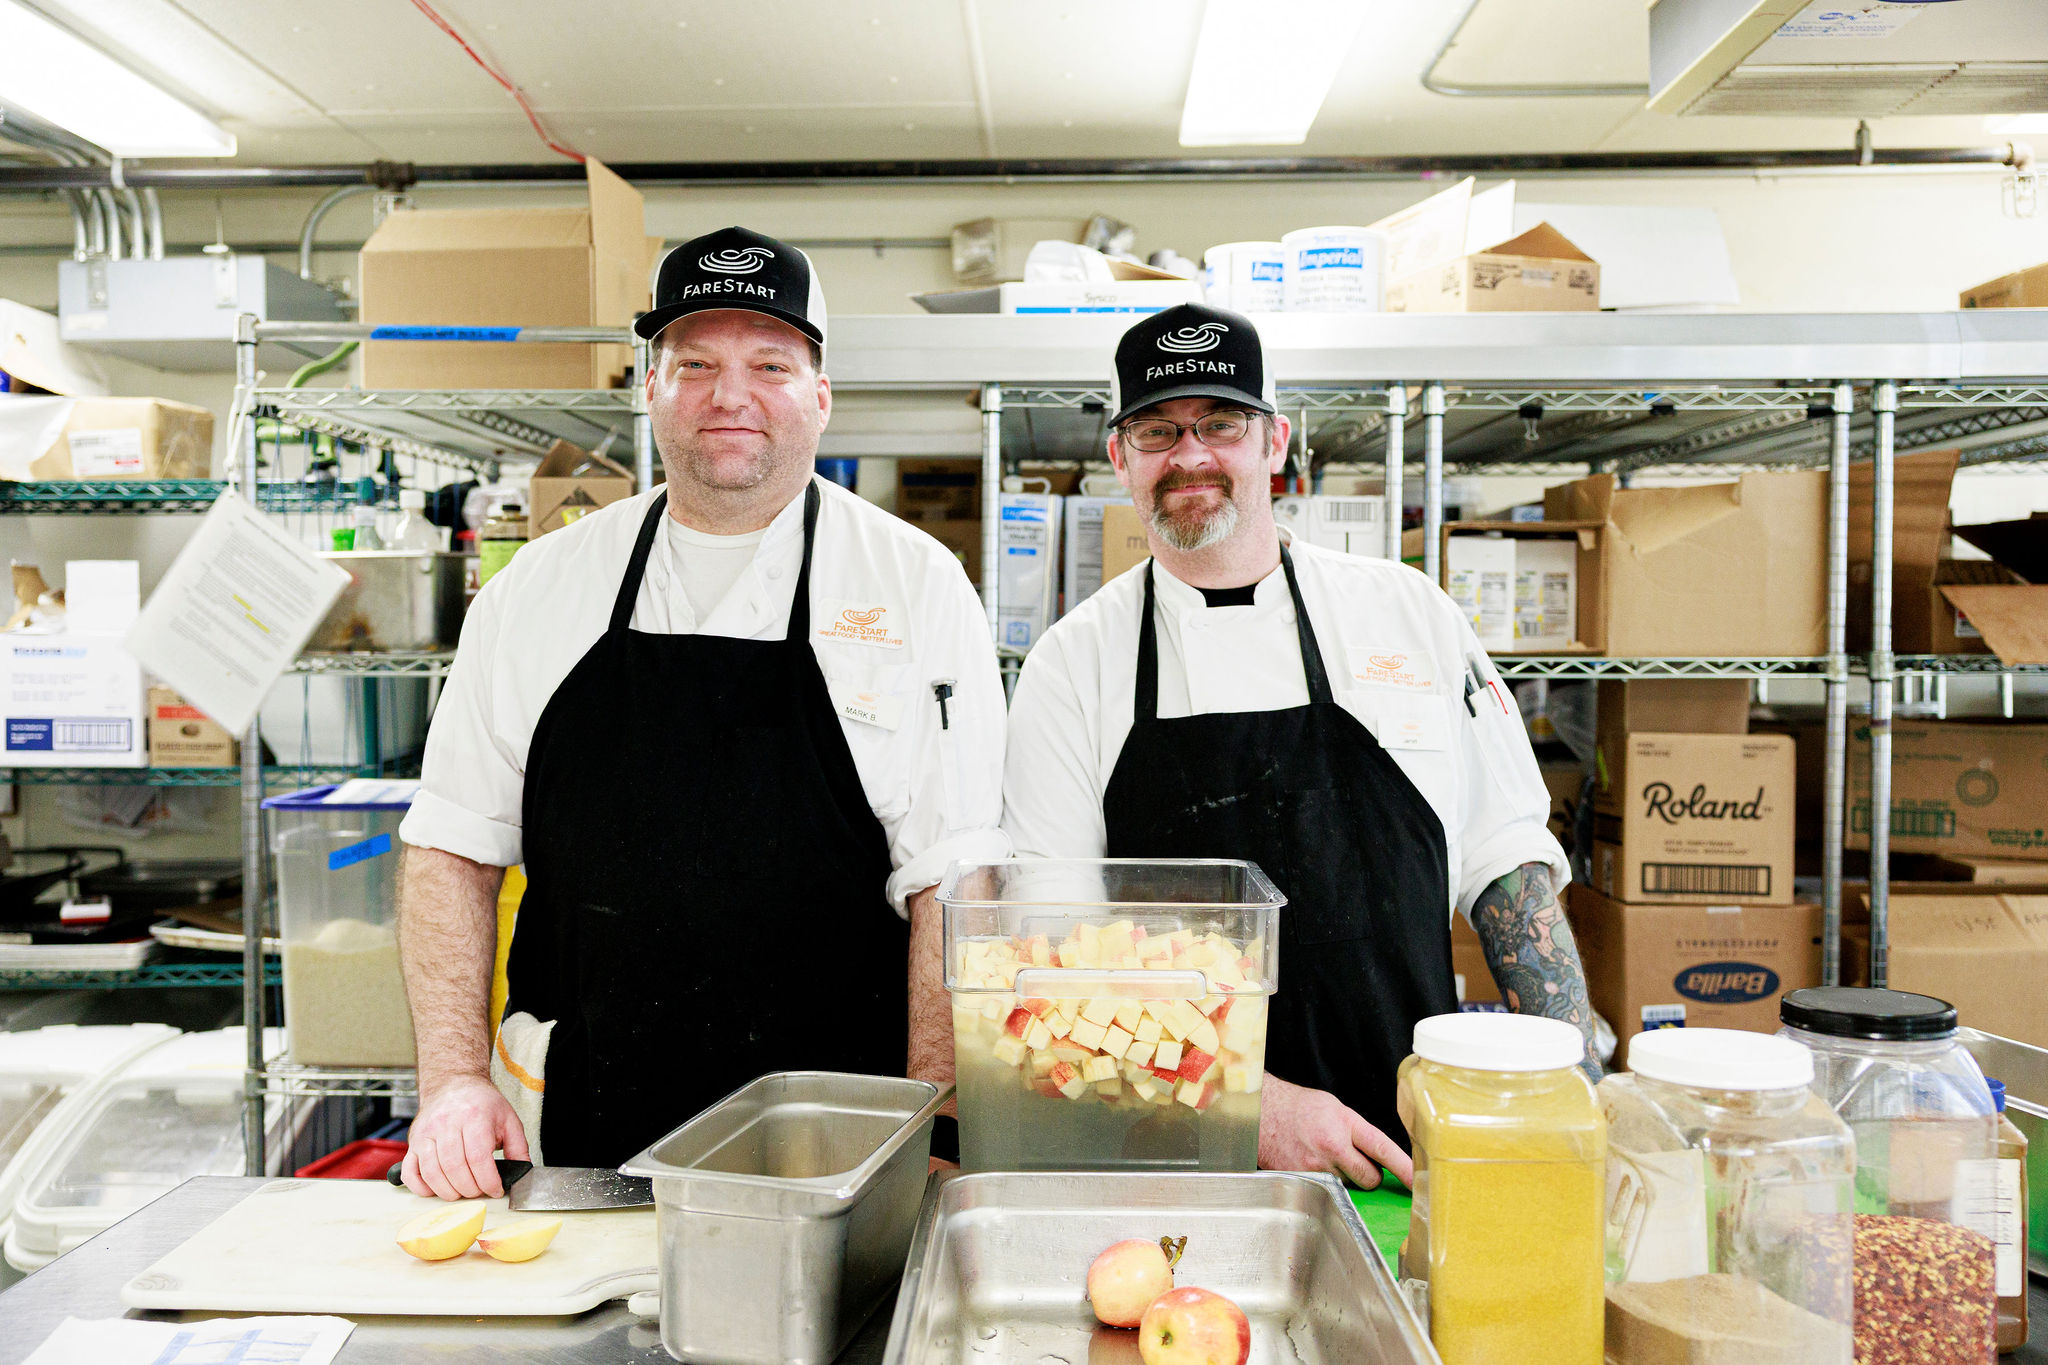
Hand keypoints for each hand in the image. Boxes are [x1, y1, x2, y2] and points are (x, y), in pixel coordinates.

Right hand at [402, 1073, 527, 1200]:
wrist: (454, 1084)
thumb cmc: (482, 1104)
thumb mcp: (508, 1120)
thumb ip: (518, 1148)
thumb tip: (522, 1173)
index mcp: (474, 1116)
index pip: (478, 1158)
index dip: (488, 1181)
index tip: (496, 1190)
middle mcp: (447, 1123)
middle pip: (455, 1168)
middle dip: (470, 1189)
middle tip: (479, 1191)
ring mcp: (426, 1132)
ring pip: (432, 1172)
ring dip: (448, 1191)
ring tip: (462, 1192)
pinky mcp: (413, 1141)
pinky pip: (410, 1171)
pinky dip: (421, 1187)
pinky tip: (436, 1190)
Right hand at [1257, 1075, 1412, 1188]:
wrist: (1260, 1112)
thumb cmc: (1298, 1107)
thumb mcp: (1334, 1108)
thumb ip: (1356, 1131)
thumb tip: (1377, 1155)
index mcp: (1343, 1123)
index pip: (1382, 1148)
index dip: (1404, 1168)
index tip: (1419, 1181)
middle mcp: (1331, 1146)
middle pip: (1369, 1178)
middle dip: (1367, 1174)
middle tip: (1353, 1159)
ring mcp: (1315, 1166)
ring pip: (1347, 1186)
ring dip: (1342, 1176)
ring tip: (1324, 1156)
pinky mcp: (1301, 1179)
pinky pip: (1325, 1188)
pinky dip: (1323, 1181)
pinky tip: (1310, 1162)